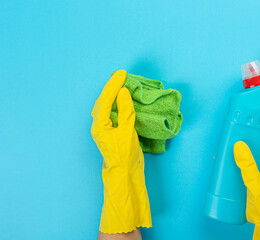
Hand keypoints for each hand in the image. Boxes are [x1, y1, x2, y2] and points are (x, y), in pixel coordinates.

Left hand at [91, 70, 151, 233]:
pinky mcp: (112, 132)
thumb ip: (125, 110)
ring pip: (105, 106)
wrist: (125, 174)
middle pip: (102, 101)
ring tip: (121, 84)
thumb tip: (122, 92)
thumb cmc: (125, 155)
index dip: (114, 85)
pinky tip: (122, 100)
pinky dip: (116, 103)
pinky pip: (111, 112)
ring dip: (112, 94)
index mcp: (99, 124)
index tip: (122, 73)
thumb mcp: (127, 131)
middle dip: (111, 87)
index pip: (106, 99)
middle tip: (121, 76)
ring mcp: (104, 129)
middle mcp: (99, 125)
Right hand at [234, 106, 259, 239]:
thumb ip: (246, 164)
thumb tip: (239, 145)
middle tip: (252, 116)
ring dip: (252, 140)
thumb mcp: (254, 182)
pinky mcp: (258, 177)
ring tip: (241, 132)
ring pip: (259, 150)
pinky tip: (234, 155)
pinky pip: (251, 160)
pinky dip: (244, 154)